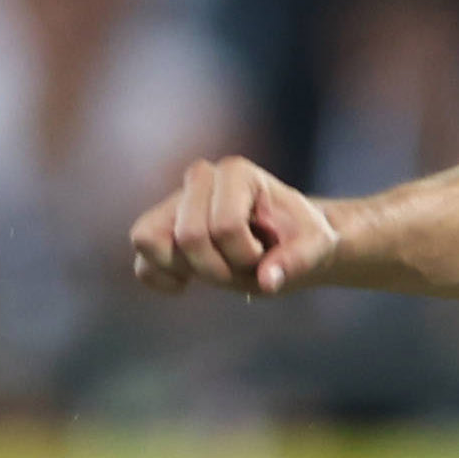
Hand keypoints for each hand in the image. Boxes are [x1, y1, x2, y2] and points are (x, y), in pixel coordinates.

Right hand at [131, 155, 341, 294]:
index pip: (225, 226)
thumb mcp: (318, 247)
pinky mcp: (158, 230)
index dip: (246, 254)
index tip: (265, 253)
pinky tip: (188, 284)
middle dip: (220, 268)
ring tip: (217, 268)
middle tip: (243, 265)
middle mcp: (199, 178)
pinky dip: (161, 279)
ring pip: (149, 240)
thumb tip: (268, 281)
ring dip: (186, 270)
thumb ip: (300, 260)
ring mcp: (174, 202)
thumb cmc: (301, 239)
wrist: (287, 241)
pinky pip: (141, 261)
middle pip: (188, 237)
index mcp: (237, 173)